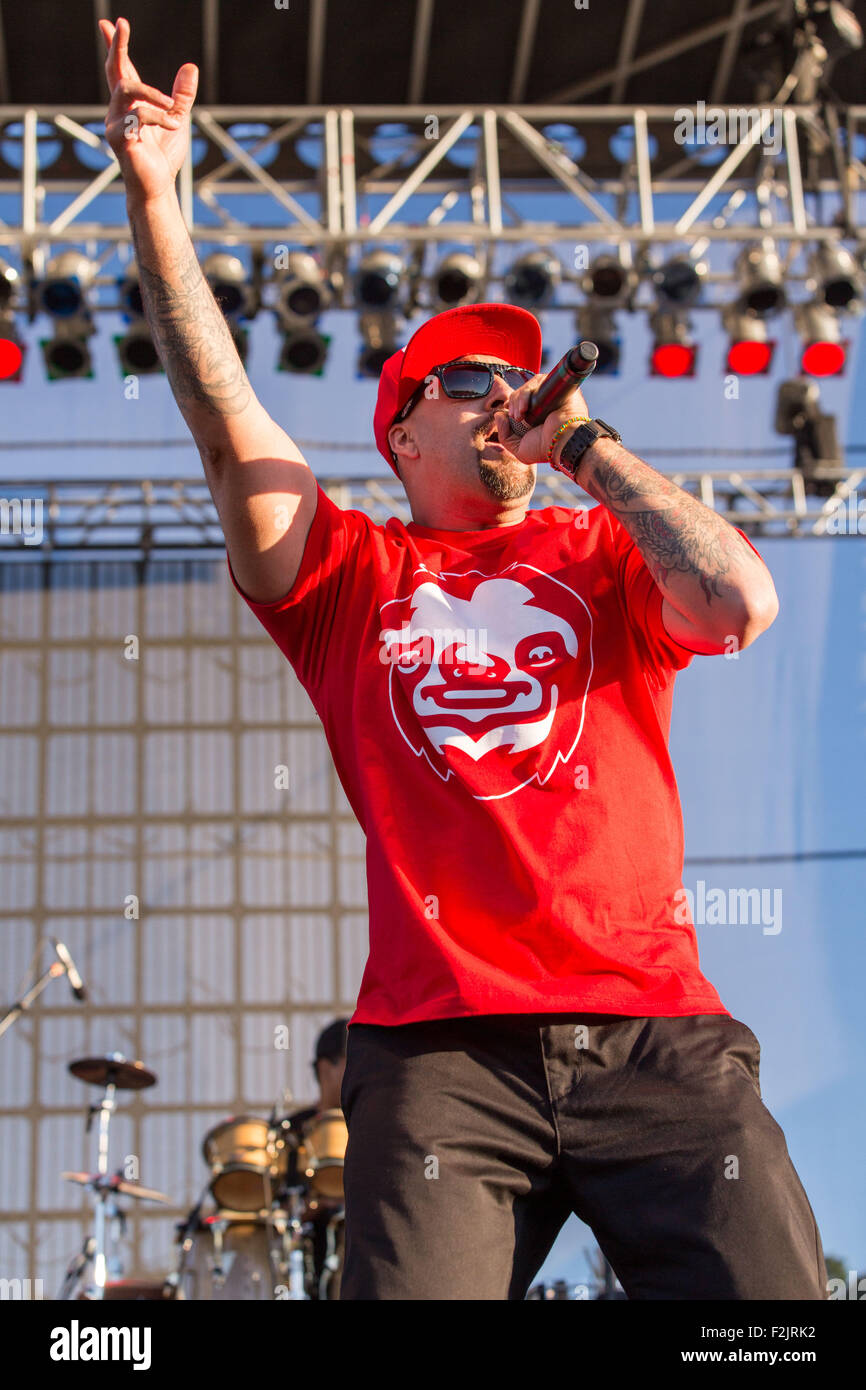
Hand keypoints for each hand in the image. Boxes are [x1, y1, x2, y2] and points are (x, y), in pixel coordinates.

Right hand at [100, 16, 198, 203]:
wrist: (158, 186)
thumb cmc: (164, 157)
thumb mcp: (177, 119)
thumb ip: (182, 96)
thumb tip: (190, 66)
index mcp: (130, 104)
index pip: (120, 69)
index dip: (115, 46)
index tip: (110, 23)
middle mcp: (118, 110)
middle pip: (114, 70)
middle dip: (116, 45)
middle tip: (121, 23)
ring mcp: (114, 122)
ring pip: (128, 88)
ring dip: (154, 95)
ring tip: (173, 111)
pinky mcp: (118, 137)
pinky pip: (139, 114)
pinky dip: (160, 117)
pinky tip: (172, 126)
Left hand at [492, 374, 591, 466]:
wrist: (562, 442)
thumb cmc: (544, 449)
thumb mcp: (519, 449)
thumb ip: (504, 435)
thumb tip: (498, 415)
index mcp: (537, 415)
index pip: (520, 400)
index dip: (512, 404)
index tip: (508, 413)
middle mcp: (544, 403)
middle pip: (521, 392)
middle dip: (513, 404)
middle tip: (516, 418)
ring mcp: (551, 393)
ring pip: (528, 386)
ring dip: (519, 399)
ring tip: (520, 414)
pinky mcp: (557, 385)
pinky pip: (537, 381)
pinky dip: (527, 392)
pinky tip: (526, 408)